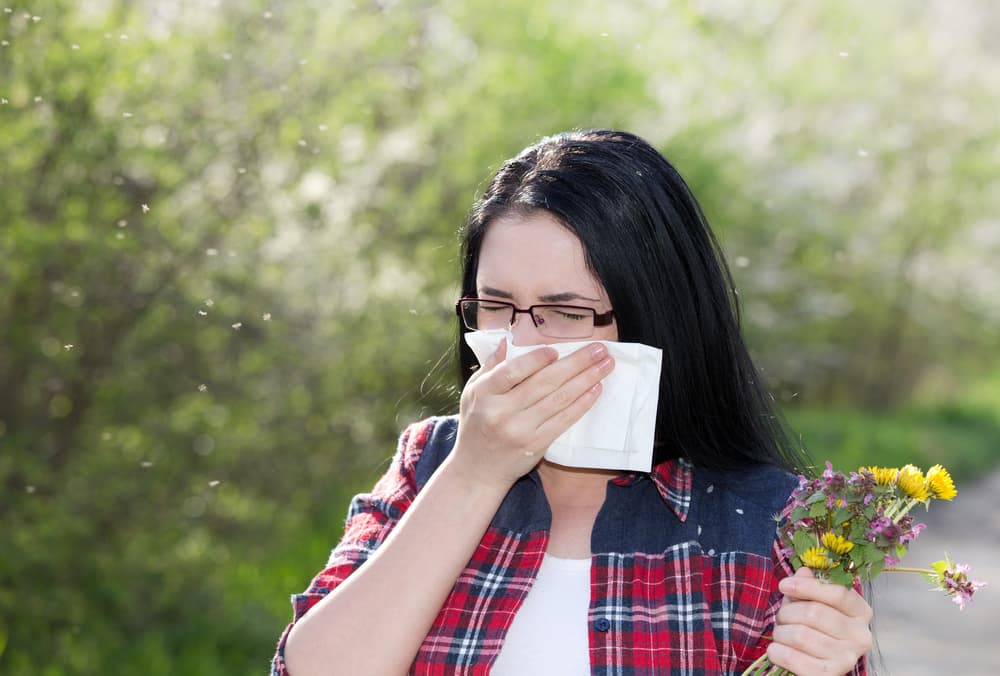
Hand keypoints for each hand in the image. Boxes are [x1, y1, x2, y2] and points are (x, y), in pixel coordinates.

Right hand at [450, 338, 613, 487]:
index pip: (513, 371)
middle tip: (599, 349)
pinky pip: (564, 421)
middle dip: (576, 363)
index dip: (537, 359)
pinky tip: (595, 390)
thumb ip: (490, 367)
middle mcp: (501, 411)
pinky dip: (582, 404)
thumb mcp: (472, 393)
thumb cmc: (476, 425)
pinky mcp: (536, 445)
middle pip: (544, 382)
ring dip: (586, 380)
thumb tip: (506, 342)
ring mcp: (520, 430)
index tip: (557, 350)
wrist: (477, 471)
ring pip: (559, 399)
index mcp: (484, 393)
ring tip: (605, 365)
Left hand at [767, 567, 871, 674]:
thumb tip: (804, 572)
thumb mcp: (811, 602)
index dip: (807, 587)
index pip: (838, 593)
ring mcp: (847, 658)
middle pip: (814, 613)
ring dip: (780, 632)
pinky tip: (777, 650)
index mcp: (861, 612)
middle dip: (788, 612)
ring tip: (781, 634)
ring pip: (801, 635)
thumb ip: (809, 586)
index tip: (784, 585)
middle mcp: (860, 636)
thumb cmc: (813, 627)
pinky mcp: (829, 675)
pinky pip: (793, 658)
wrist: (815, 664)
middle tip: (781, 617)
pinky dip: (777, 651)